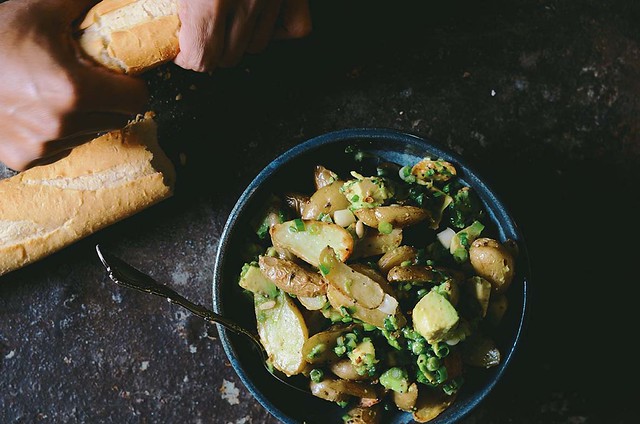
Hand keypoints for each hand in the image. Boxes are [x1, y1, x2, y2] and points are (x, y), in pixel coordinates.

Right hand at [0, 0, 147, 170]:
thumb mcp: (40, 11)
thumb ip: (80, 3)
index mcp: (74, 91)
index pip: (136, 101)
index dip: (133, 86)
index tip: (124, 78)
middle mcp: (61, 124)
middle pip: (115, 118)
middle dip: (109, 100)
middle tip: (87, 81)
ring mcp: (42, 146)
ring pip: (89, 134)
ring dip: (84, 117)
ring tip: (58, 94)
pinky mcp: (25, 158)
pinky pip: (61, 149)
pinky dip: (58, 134)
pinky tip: (40, 112)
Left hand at [175, 0, 311, 71]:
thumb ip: (169, 4)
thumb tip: (167, 30)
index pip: (202, 57)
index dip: (187, 57)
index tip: (181, 48)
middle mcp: (248, 0)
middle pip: (227, 58)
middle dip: (211, 49)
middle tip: (200, 28)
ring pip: (257, 46)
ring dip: (241, 38)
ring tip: (228, 13)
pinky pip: (295, 29)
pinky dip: (279, 29)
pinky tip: (260, 16)